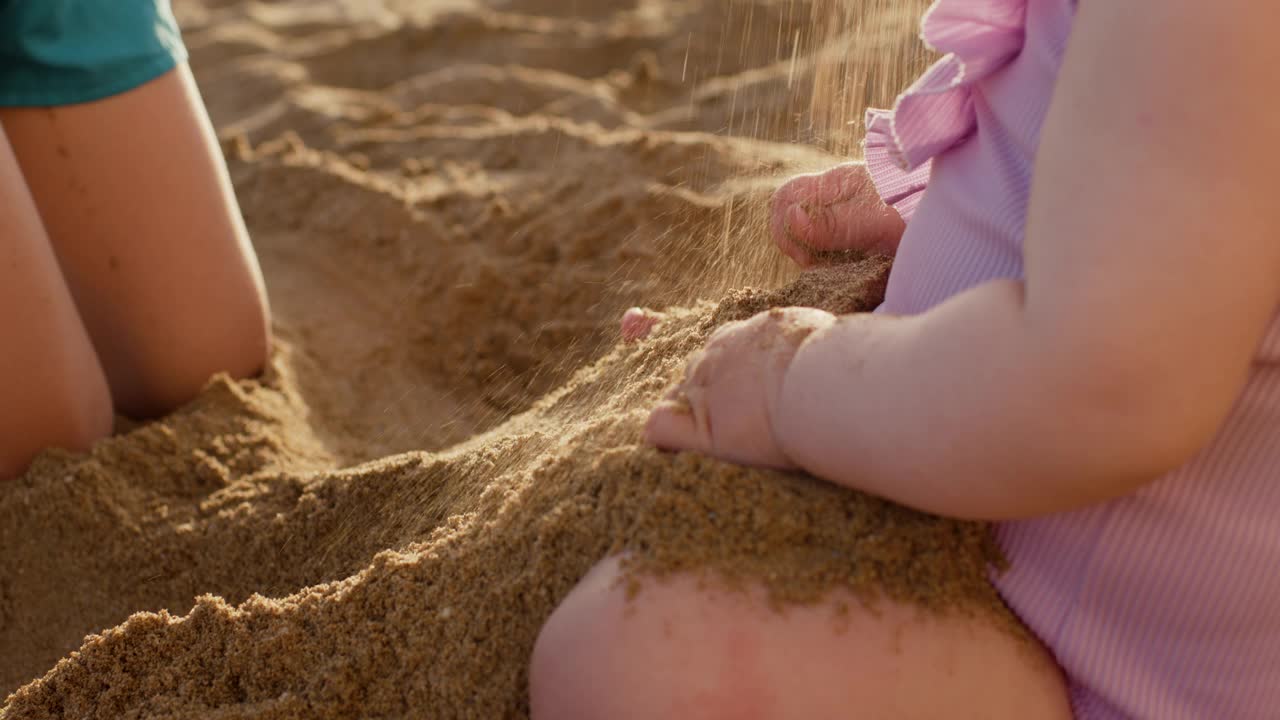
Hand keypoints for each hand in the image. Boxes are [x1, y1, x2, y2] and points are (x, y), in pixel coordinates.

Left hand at [644, 307, 834, 467]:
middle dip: (715, 392)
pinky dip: (664, 438)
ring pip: (680, 396)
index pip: (726, 349)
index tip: (757, 391)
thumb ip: (803, 339)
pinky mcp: (701, 426)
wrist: (825, 382)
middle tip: (749, 419)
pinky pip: (660, 426)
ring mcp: (705, 388)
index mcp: (748, 334)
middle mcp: (718, 355)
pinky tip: (679, 451)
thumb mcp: (817, 331)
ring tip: (729, 439)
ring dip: (696, 414)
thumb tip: (815, 350)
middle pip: (699, 371)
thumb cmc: (835, 360)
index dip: (735, 372)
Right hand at [770, 163, 904, 267]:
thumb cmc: (917, 214)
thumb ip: (832, 224)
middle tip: (815, 266)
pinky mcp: (856, 228)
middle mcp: (836, 193)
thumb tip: (792, 218)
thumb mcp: (875, 223)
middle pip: (791, 215)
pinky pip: (826, 240)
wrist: (958, 215)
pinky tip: (843, 266)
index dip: (784, 227)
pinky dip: (826, 255)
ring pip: (806, 230)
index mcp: (836, 182)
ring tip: (831, 268)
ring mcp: (845, 209)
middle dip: (795, 243)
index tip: (804, 256)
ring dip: (810, 252)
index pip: (786, 196)